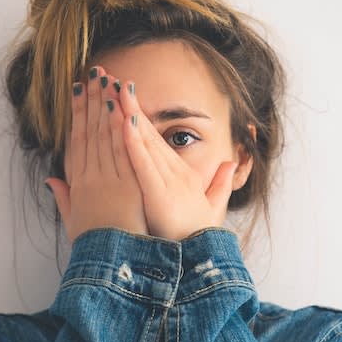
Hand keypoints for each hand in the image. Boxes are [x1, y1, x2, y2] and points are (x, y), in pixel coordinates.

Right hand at [45, 67, 147, 244]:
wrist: (109, 266)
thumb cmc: (94, 247)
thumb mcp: (73, 223)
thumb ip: (63, 199)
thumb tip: (51, 180)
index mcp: (78, 185)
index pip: (77, 142)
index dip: (77, 115)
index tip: (78, 92)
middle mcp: (90, 178)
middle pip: (90, 132)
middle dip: (92, 100)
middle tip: (94, 72)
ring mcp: (107, 181)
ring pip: (105, 138)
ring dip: (105, 107)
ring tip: (107, 80)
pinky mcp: (125, 187)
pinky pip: (122, 154)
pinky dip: (122, 131)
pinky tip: (122, 109)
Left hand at [116, 80, 237, 240]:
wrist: (201, 263)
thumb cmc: (197, 238)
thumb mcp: (212, 208)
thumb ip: (221, 184)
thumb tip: (233, 163)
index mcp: (178, 175)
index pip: (153, 139)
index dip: (136, 114)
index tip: (121, 94)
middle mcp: (172, 172)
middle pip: (145, 132)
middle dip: (126, 103)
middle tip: (108, 77)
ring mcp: (166, 181)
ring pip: (143, 141)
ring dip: (127, 113)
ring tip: (112, 88)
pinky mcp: (159, 193)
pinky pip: (143, 163)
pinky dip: (133, 142)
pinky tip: (123, 122)